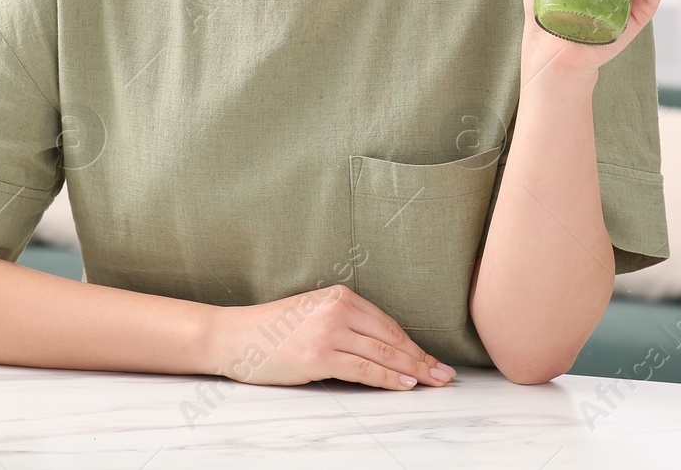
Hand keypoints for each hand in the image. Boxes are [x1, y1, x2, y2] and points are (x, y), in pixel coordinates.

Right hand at [206, 285, 457, 389]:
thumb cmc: (271, 331)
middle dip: (422, 359)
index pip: (387, 324)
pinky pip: (364, 369)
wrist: (234, 337)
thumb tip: (382, 347)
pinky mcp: (319, 356)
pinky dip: (388, 378)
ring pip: (383, 354)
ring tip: (434, 381)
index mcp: (339, 295)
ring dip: (413, 370)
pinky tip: (406, 384)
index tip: (432, 359)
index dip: (414, 345)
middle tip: (445, 375)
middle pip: (391, 338)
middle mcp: (338, 309)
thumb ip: (344, 323)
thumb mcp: (312, 314)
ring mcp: (329, 332)